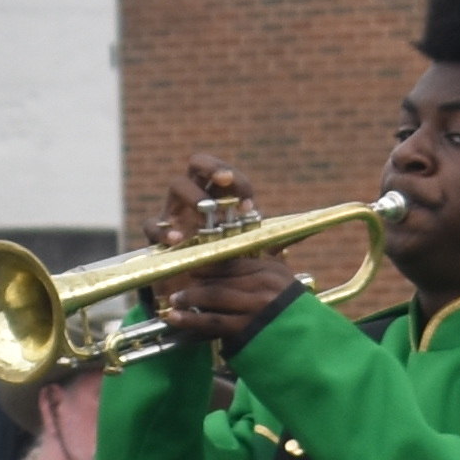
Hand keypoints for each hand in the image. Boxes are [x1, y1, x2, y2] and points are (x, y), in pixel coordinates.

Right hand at [140, 150, 308, 347]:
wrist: (195, 295)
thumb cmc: (225, 267)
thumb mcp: (250, 252)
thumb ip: (271, 239)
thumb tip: (305, 230)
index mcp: (218, 199)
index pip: (226, 175)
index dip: (238, 183)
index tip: (249, 205)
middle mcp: (196, 200)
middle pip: (198, 164)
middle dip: (212, 167)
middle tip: (226, 180)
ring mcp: (175, 214)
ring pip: (177, 185)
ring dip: (193, 194)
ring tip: (206, 210)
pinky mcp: (157, 237)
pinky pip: (154, 225)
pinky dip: (165, 230)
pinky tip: (179, 239)